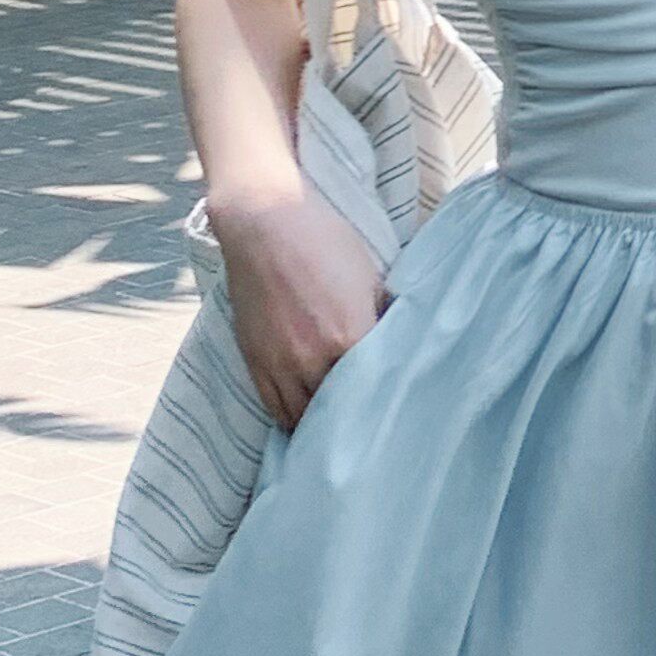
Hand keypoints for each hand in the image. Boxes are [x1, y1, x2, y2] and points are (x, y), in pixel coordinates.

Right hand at [213, 181, 387, 426]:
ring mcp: (280, 365)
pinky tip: (307, 422)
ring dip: (322, 426)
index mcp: (350, 336)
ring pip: (304, 418)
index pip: (374, 390)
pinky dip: (292, 419)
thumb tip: (399, 346)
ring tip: (339, 432)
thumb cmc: (324, 242)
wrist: (266, 224)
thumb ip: (383, 319)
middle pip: (339, 413)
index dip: (386, 401)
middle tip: (372, 428)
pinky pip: (275, 408)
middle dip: (355, 421)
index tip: (397, 409)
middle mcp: (313, 359)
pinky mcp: (256, 362)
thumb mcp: (370, 277)